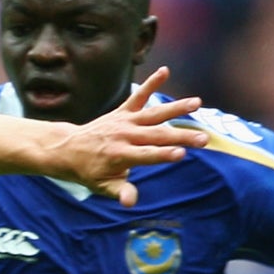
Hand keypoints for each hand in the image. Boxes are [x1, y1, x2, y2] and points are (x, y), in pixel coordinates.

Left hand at [41, 67, 205, 206]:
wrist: (69, 149)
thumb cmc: (89, 171)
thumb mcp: (101, 186)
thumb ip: (119, 192)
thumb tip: (131, 202)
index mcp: (120, 156)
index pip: (146, 156)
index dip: (163, 155)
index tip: (181, 154)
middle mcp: (124, 136)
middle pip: (157, 136)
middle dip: (181, 137)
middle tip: (204, 139)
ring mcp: (125, 122)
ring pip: (154, 114)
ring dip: (176, 108)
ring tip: (197, 103)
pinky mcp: (123, 111)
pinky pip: (138, 96)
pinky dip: (150, 83)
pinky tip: (165, 70)